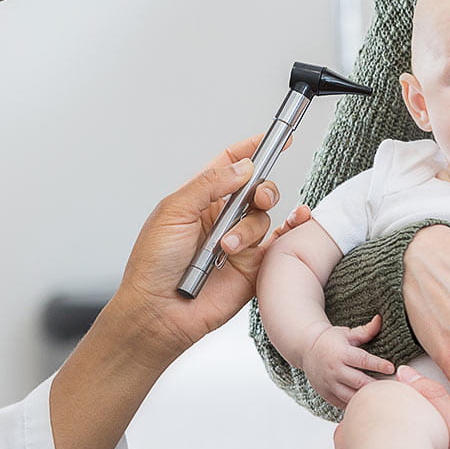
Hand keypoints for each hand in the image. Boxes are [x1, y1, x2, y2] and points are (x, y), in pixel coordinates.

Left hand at [106, 135, 303, 366]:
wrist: (159, 311)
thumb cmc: (153, 264)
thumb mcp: (174, 212)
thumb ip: (210, 185)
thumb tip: (243, 166)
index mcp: (198, 200)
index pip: (229, 165)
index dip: (251, 150)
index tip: (275, 137)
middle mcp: (221, 218)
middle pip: (256, 189)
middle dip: (261, 189)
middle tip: (256, 198)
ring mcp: (238, 242)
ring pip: (264, 217)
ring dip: (247, 229)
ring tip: (225, 249)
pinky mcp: (253, 267)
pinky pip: (280, 244)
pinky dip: (292, 230)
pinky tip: (296, 223)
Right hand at [301, 316, 395, 408]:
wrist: (306, 349)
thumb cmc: (330, 340)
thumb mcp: (347, 333)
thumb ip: (365, 331)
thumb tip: (381, 319)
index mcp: (341, 353)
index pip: (363, 360)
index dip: (378, 365)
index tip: (391, 367)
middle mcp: (334, 370)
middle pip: (360, 382)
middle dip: (378, 386)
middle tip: (394, 388)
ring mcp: (329, 384)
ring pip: (352, 396)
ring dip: (368, 398)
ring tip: (383, 397)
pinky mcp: (327, 394)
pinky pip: (344, 404)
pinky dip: (356, 404)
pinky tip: (368, 403)